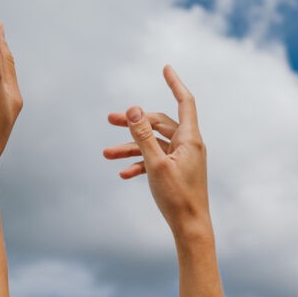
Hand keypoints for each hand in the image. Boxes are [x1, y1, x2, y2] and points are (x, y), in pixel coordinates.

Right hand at [103, 65, 211, 242]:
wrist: (191, 229)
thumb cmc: (177, 198)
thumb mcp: (155, 164)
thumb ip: (143, 136)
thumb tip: (134, 108)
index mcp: (189, 138)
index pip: (184, 101)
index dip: (175, 83)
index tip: (165, 68)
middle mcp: (187, 145)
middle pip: (159, 123)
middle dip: (134, 121)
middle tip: (109, 119)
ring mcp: (181, 158)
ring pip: (153, 143)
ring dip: (130, 147)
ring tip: (106, 154)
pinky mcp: (175, 171)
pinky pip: (155, 160)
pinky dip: (139, 163)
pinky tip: (123, 173)